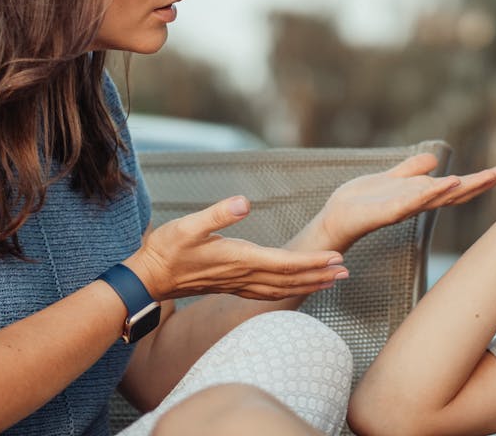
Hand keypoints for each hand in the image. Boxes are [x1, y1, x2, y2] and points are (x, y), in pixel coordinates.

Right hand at [128, 196, 348, 300]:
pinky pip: (270, 293)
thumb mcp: (188, 225)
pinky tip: (298, 288)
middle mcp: (244, 275)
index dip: (312, 261)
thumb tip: (244, 202)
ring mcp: (240, 284)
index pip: (285, 263)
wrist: (148, 278)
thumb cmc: (167, 249)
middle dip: (320, 275)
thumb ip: (217, 214)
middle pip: (291, 279)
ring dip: (310, 285)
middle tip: (347, 271)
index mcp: (240, 259)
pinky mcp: (234, 286)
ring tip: (333, 281)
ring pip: (283, 289)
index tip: (336, 259)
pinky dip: (290, 290)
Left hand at [315, 153, 495, 249]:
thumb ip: (411, 169)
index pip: (454, 187)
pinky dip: (429, 192)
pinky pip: (411, 201)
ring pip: (437, 197)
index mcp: (419, 194)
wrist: (336, 216)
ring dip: (458, 187)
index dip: (478, 180)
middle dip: (479, 183)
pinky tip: (443, 183)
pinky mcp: (387, 211)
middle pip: (453, 193)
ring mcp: (404, 208)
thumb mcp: (391, 178)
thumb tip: (434, 159)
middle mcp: (416, 203)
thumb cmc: (362, 201)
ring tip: (480, 177)